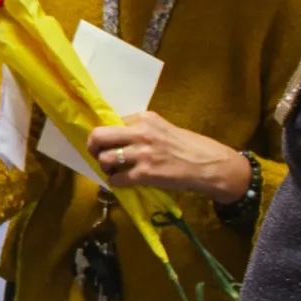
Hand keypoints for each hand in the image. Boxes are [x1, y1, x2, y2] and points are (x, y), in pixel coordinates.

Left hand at [87, 111, 249, 203]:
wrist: (208, 164)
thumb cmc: (186, 146)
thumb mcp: (162, 128)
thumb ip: (141, 128)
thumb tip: (116, 135)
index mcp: (144, 118)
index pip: (111, 122)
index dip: (106, 134)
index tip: (106, 142)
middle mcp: (141, 133)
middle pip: (98, 136)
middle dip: (92, 147)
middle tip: (97, 154)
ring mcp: (142, 153)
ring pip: (104, 159)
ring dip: (105, 166)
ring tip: (113, 169)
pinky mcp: (145, 174)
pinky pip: (116, 178)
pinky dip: (115, 182)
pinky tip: (122, 181)